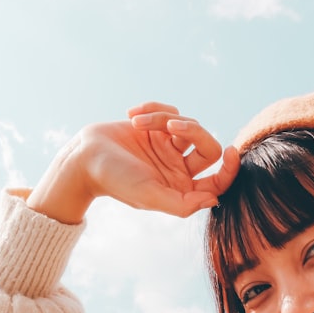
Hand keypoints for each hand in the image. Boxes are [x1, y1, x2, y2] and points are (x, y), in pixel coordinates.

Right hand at [27, 103, 238, 223]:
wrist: (84, 156)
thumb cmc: (115, 180)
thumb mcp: (149, 195)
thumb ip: (182, 203)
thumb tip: (215, 200)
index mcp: (181, 189)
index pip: (217, 182)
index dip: (229, 169)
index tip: (229, 151)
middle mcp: (179, 168)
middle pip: (208, 147)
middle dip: (194, 131)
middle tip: (171, 126)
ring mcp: (169, 146)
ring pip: (189, 125)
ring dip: (163, 118)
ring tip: (138, 121)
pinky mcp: (157, 127)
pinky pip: (170, 111)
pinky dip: (154, 109)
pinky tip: (133, 114)